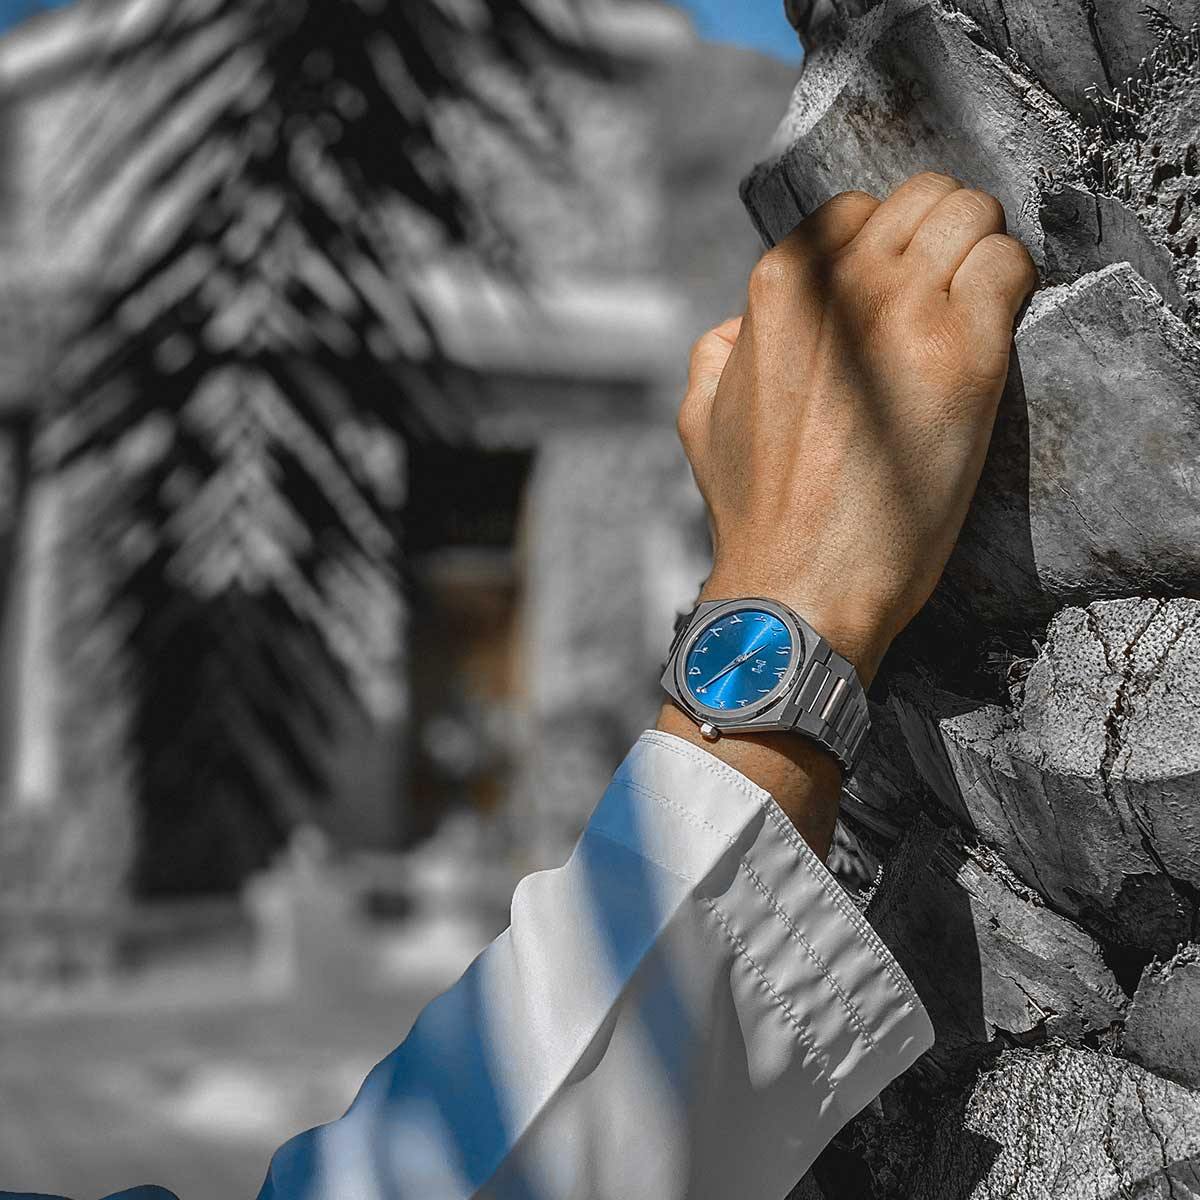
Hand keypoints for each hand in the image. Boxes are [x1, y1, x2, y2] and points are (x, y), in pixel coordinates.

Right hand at [678, 172, 1036, 685]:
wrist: (800, 583)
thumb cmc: (754, 513)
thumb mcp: (701, 417)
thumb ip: (718, 350)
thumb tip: (740, 325)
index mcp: (778, 289)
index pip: (858, 211)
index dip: (887, 248)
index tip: (901, 290)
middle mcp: (840, 284)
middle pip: (925, 197)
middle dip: (942, 235)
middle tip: (948, 294)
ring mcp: (903, 312)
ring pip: (974, 214)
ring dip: (981, 254)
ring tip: (976, 312)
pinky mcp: (964, 355)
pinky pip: (1010, 266)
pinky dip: (1013, 287)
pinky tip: (997, 336)